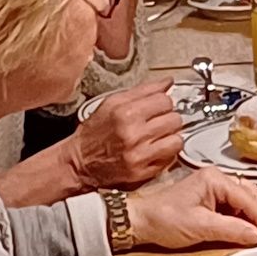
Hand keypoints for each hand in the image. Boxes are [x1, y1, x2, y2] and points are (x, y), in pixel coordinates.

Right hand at [72, 81, 186, 188]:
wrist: (80, 162)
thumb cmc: (95, 132)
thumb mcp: (112, 102)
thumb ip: (143, 90)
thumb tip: (168, 82)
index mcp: (126, 113)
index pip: (165, 100)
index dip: (164, 102)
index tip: (159, 106)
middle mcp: (133, 135)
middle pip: (175, 120)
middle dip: (169, 119)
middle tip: (158, 122)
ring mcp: (139, 156)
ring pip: (177, 140)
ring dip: (171, 137)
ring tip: (159, 136)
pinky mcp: (142, 173)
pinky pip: (170, 159)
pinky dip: (166, 153)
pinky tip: (154, 149)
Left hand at [125, 166, 256, 248]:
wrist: (140, 221)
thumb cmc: (162, 218)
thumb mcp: (200, 227)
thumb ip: (230, 230)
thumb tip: (254, 234)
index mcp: (214, 179)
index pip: (247, 198)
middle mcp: (215, 178)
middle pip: (248, 194)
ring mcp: (211, 187)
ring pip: (241, 199)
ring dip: (248, 216)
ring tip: (251, 233)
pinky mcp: (208, 197)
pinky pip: (231, 205)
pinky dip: (238, 217)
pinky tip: (238, 229)